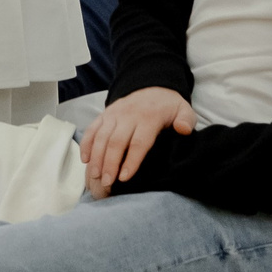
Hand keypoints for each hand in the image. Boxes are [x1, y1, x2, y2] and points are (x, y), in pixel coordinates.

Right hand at [78, 86, 194, 197]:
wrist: (152, 88)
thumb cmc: (168, 107)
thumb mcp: (184, 110)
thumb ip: (186, 120)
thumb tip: (183, 129)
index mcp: (148, 117)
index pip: (138, 142)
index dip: (131, 160)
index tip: (124, 177)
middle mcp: (128, 115)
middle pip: (116, 141)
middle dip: (109, 163)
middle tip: (106, 182)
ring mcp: (114, 114)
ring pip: (101, 136)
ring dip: (96, 157)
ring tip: (95, 175)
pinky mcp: (104, 114)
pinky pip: (92, 129)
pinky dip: (86, 143)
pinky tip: (85, 160)